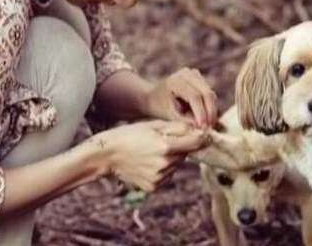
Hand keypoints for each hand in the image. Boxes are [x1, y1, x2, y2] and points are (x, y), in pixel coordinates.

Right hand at [83, 121, 208, 191]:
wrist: (106, 155)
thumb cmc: (129, 135)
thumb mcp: (153, 125)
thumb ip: (178, 128)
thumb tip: (199, 131)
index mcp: (165, 146)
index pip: (196, 143)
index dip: (202, 137)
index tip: (204, 134)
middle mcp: (164, 164)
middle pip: (186, 154)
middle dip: (181, 147)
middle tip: (163, 140)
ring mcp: (159, 178)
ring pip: (177, 165)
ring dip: (172, 158)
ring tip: (153, 151)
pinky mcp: (154, 186)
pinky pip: (167, 175)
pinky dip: (163, 169)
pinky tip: (149, 162)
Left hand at [144, 68, 217, 127]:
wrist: (154, 96)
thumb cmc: (160, 107)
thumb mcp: (170, 116)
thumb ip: (185, 121)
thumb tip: (202, 128)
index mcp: (175, 81)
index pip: (194, 96)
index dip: (201, 113)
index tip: (203, 128)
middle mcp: (187, 74)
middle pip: (207, 93)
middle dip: (210, 112)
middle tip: (210, 128)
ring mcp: (194, 74)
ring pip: (211, 94)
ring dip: (212, 110)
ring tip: (209, 125)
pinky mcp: (200, 79)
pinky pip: (210, 95)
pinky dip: (211, 107)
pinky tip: (208, 119)